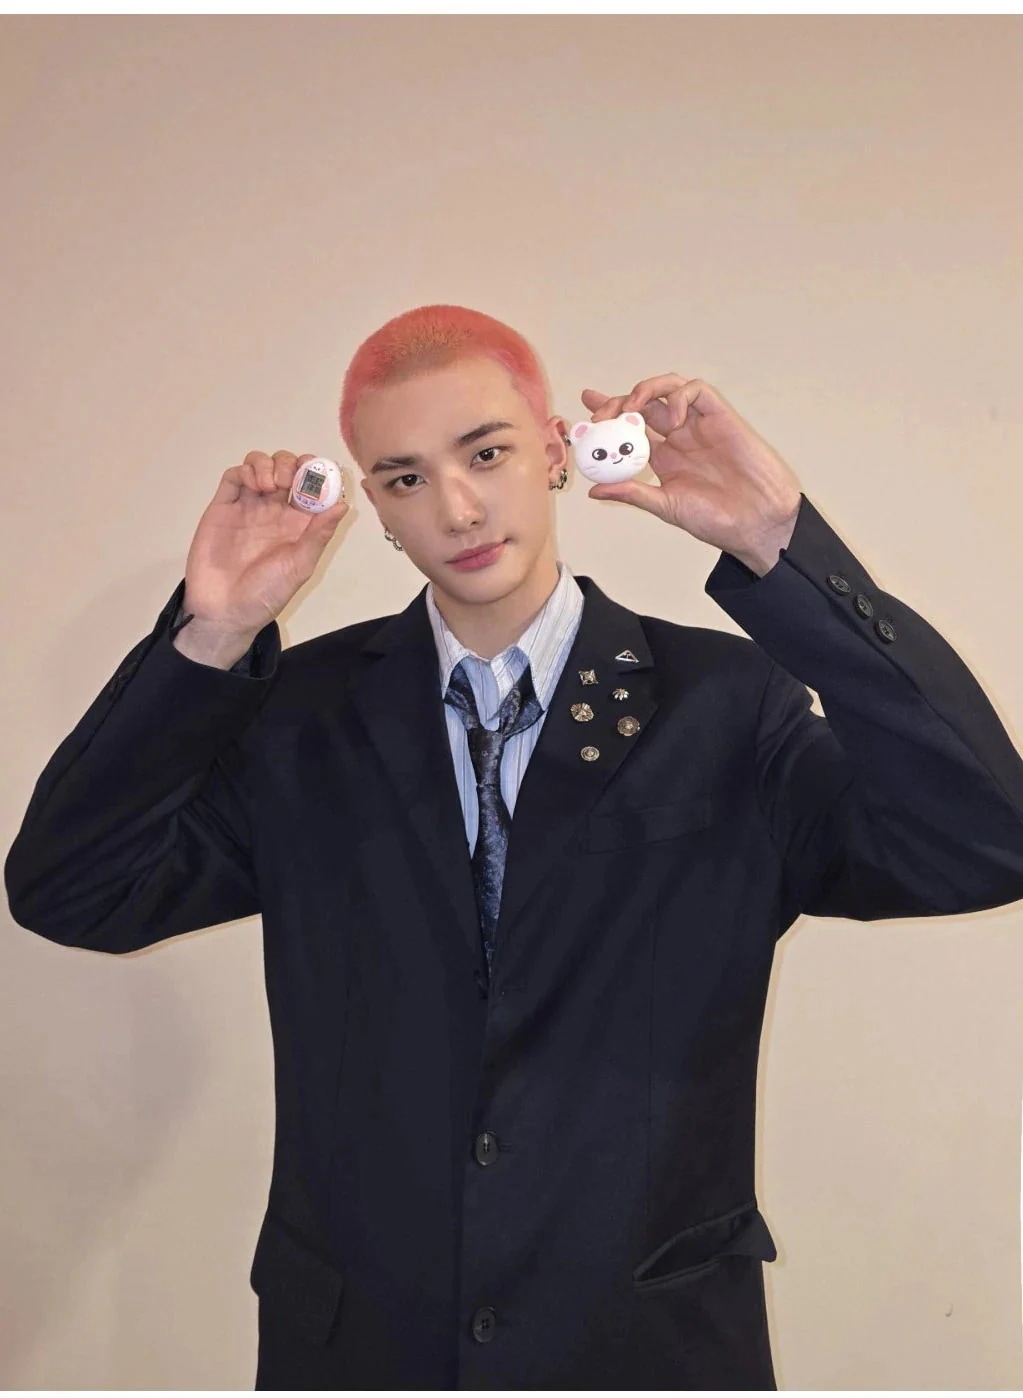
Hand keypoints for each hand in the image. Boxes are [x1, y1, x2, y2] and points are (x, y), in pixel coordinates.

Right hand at [182, 450, 349, 637]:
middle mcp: (275, 510)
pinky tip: (252, 485)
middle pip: (287, 468)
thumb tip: (343, 504)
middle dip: (291, 464)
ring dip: (268, 464)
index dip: (317, 473)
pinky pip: (234, 476)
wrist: (224, 610)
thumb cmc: (266, 593)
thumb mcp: (300, 566)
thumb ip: (319, 534)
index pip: (312, 485)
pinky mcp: (223, 506)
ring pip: (260, 465)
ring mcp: (248, 506)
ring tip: (268, 485)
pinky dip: (245, 470)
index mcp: (298, 523)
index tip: (317, 475)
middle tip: (287, 482)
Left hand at [579, 375, 801, 574]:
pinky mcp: (720, 416)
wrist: (756, 522)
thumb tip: (594, 490)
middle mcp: (677, 437)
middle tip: (600, 414)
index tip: (584, 410)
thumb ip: (633, 493)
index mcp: (662, 457)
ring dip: (644, 391)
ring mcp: (698, 425)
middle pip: (642, 405)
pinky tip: (674, 420)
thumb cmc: (716, 519)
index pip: (629, 428)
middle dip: (617, 402)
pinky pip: (696, 391)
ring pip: (667, 389)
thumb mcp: (666, 506)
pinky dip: (680, 396)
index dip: (608, 414)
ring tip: (630, 409)